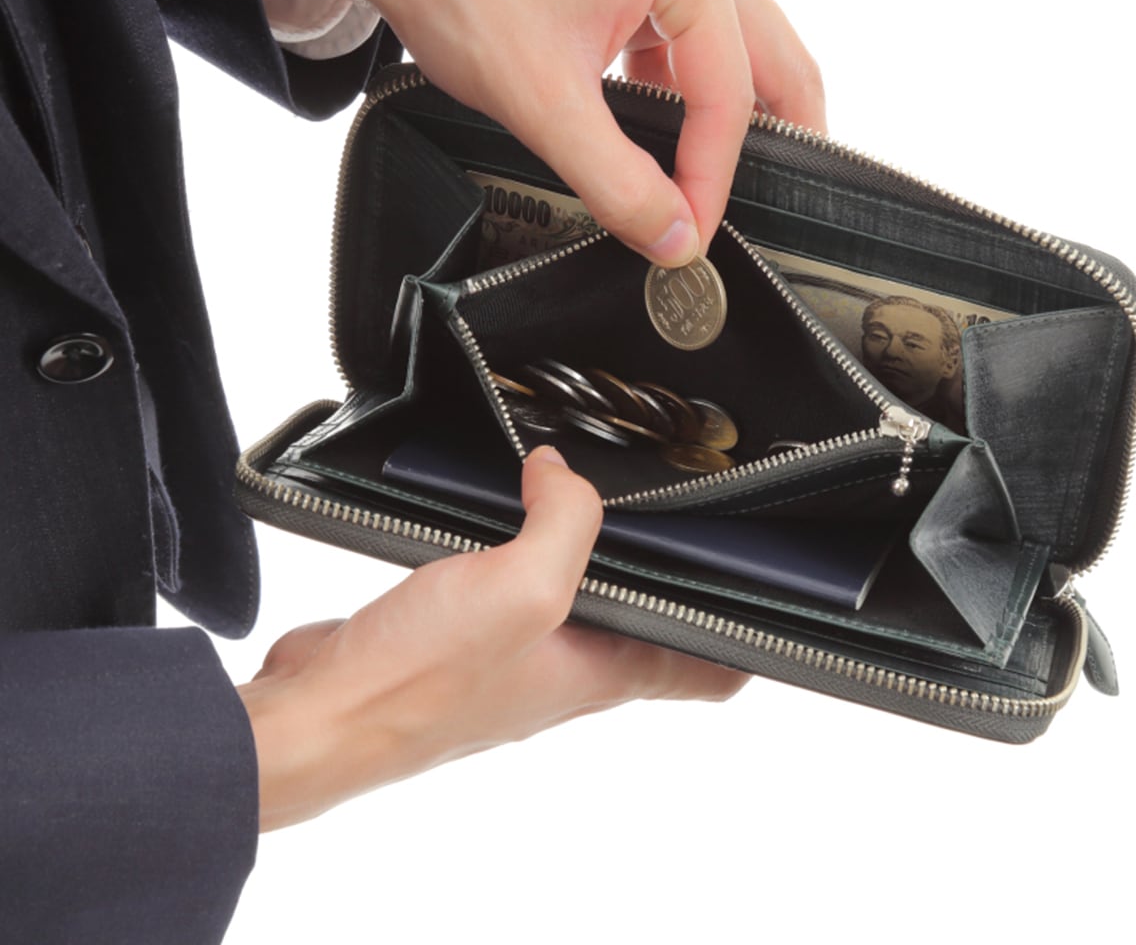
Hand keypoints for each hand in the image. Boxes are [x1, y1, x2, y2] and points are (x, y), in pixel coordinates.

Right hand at [237, 447, 747, 830]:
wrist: (315, 717)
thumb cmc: (417, 685)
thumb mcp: (520, 587)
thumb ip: (563, 519)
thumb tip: (560, 472)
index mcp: (601, 672)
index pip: (708, 672)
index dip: (745, 636)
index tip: (766, 587)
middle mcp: (564, 670)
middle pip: (643, 623)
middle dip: (662, 569)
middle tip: (674, 512)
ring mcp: (512, 655)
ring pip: (575, 596)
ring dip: (586, 548)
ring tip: (590, 493)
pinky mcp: (460, 636)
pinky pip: (508, 582)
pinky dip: (516, 545)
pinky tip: (501, 509)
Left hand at [260, 0, 825, 264]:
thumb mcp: (541, 102)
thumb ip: (618, 183)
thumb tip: (677, 239)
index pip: (732, 94)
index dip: (714, 180)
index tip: (689, 236)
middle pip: (773, 62)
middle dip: (766, 146)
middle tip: (753, 216)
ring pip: (742, 51)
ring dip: (724, 118)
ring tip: (698, 181)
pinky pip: (698, 35)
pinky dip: (688, 88)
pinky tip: (658, 128)